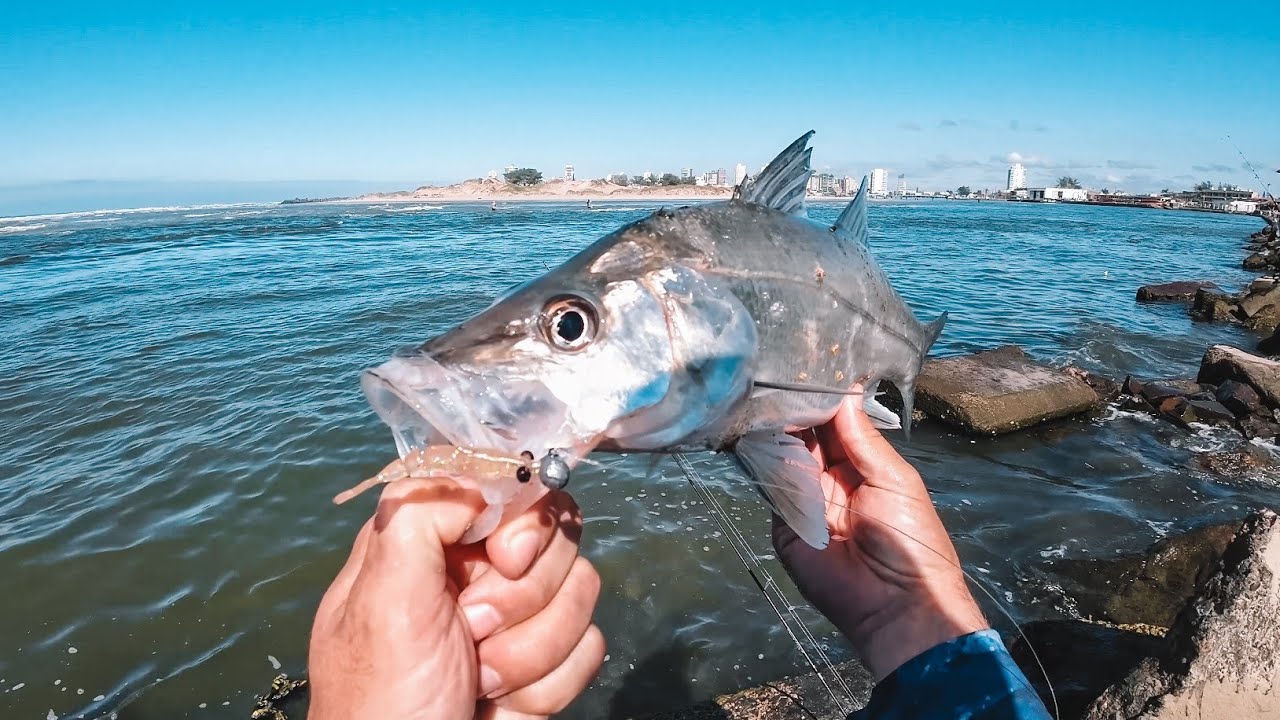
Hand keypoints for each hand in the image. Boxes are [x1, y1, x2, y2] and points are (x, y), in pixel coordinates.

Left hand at [308, 479, 604, 718]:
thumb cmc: (381, 704)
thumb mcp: (381, 599)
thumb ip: (419, 514)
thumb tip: (480, 475)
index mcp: (431, 539)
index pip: (509, 485)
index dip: (521, 520)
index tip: (504, 558)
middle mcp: (476, 569)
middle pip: (556, 536)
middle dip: (522, 598)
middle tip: (472, 634)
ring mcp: (517, 617)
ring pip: (581, 592)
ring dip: (533, 651)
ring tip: (480, 680)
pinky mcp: (547, 662)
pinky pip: (590, 647)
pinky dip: (549, 685)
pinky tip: (503, 705)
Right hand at [773, 394, 987, 679]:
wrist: (896, 604)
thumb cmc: (911, 539)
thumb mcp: (895, 479)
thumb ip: (863, 438)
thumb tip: (845, 390)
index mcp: (861, 466)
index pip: (835, 424)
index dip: (824, 399)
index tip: (810, 366)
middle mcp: (829, 479)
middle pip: (805, 435)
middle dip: (796, 409)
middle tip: (781, 374)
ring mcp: (804, 500)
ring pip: (783, 455)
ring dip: (777, 429)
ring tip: (767, 394)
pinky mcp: (784, 522)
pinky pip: (771, 486)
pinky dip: (766, 460)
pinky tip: (762, 431)